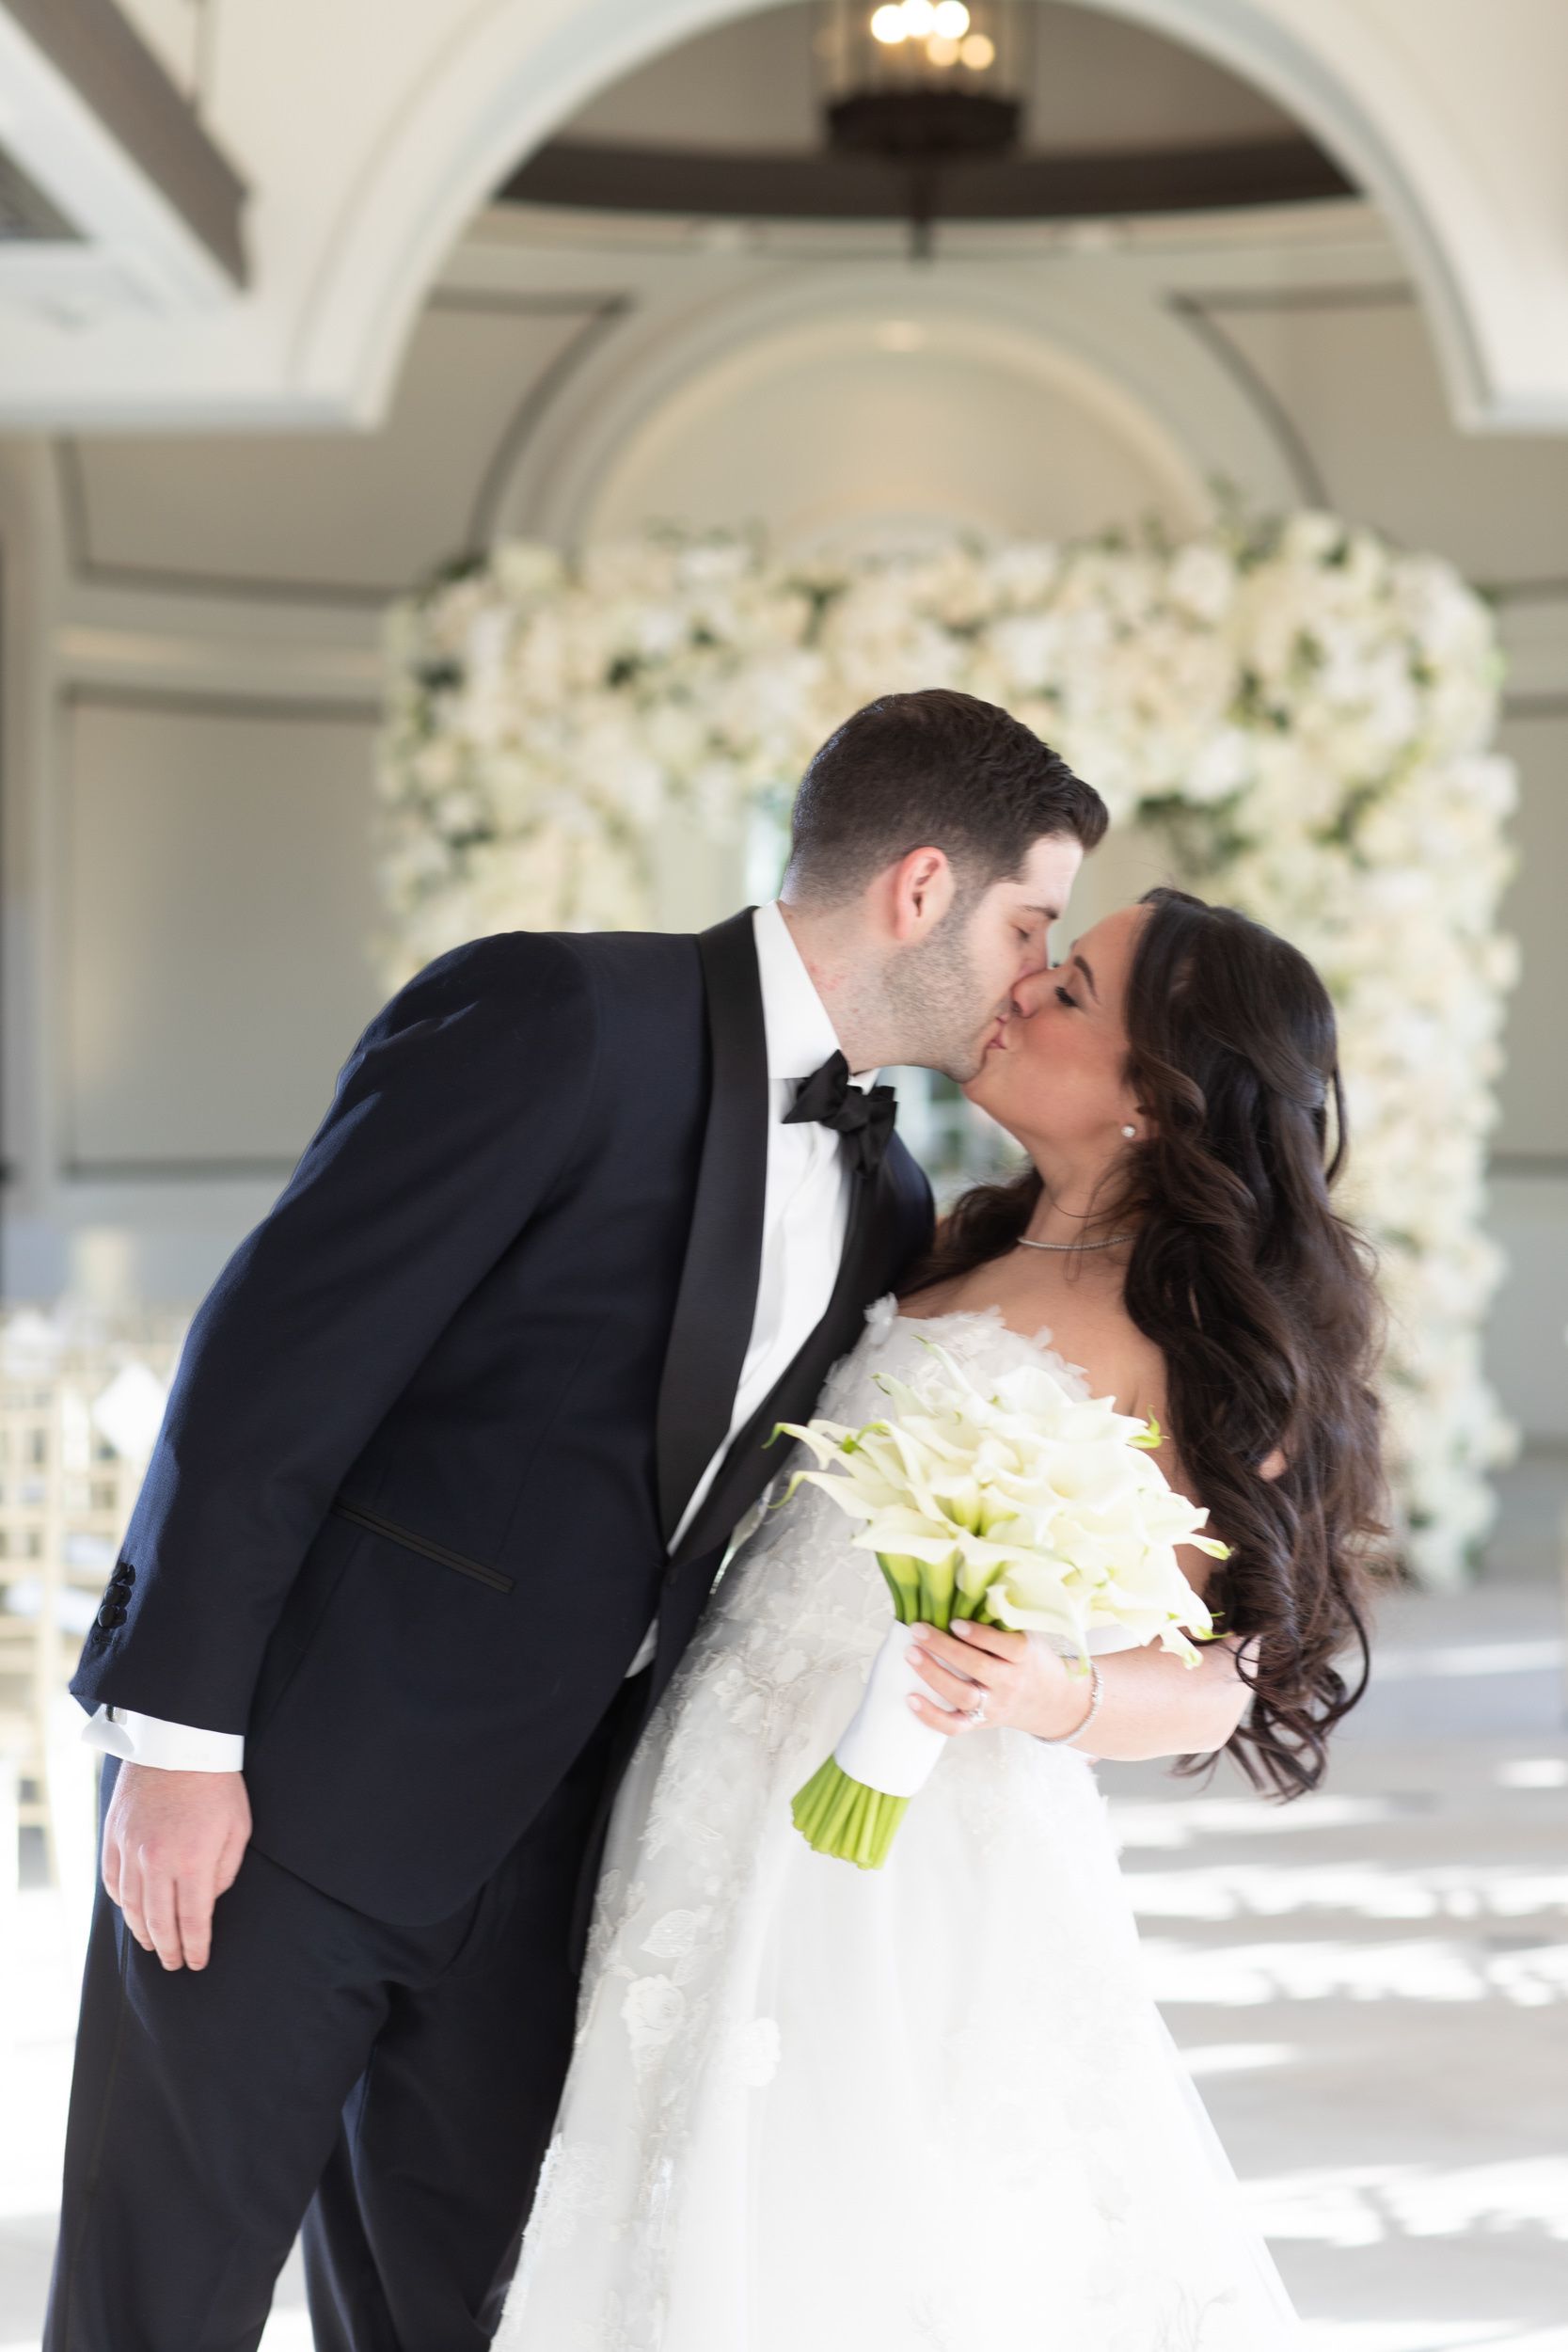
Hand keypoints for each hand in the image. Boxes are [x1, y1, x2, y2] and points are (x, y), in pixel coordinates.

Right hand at [101, 1765, 251, 1971]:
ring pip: (132, 1907)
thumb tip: (208, 1900)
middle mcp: (156, 1862)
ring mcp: (130, 1850)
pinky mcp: (113, 1837)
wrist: (177, 1742)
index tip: (198, 1962)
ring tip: (154, 1946)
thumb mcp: (238, 1827)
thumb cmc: (217, 1784)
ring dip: (143, 1932)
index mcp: (192, 1861)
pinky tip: (132, 1912)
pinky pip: (113, 1881)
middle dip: (169, 1949)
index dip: (196, 1946)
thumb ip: (224, 1871)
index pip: (192, 1920)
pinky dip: (122, 1903)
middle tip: (176, 1965)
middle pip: (159, 1921)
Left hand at [906, 1621, 1093, 1742]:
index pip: (1008, 1647)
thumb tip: (964, 1591)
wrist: (1052, 1703)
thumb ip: (1002, 1622)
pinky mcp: (980, 1723)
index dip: (980, 1635)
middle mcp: (1010, 1684)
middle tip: (918, 1630)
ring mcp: (994, 1707)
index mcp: (1025, 1658)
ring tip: (911, 1653)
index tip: (954, 1621)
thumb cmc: (1032, 1661)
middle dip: (945, 1648)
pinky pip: (954, 1726)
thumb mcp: (1028, 1636)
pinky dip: (931, 1716)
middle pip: (978, 1668)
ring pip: (963, 1696)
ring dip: (933, 1675)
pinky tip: (911, 1699)